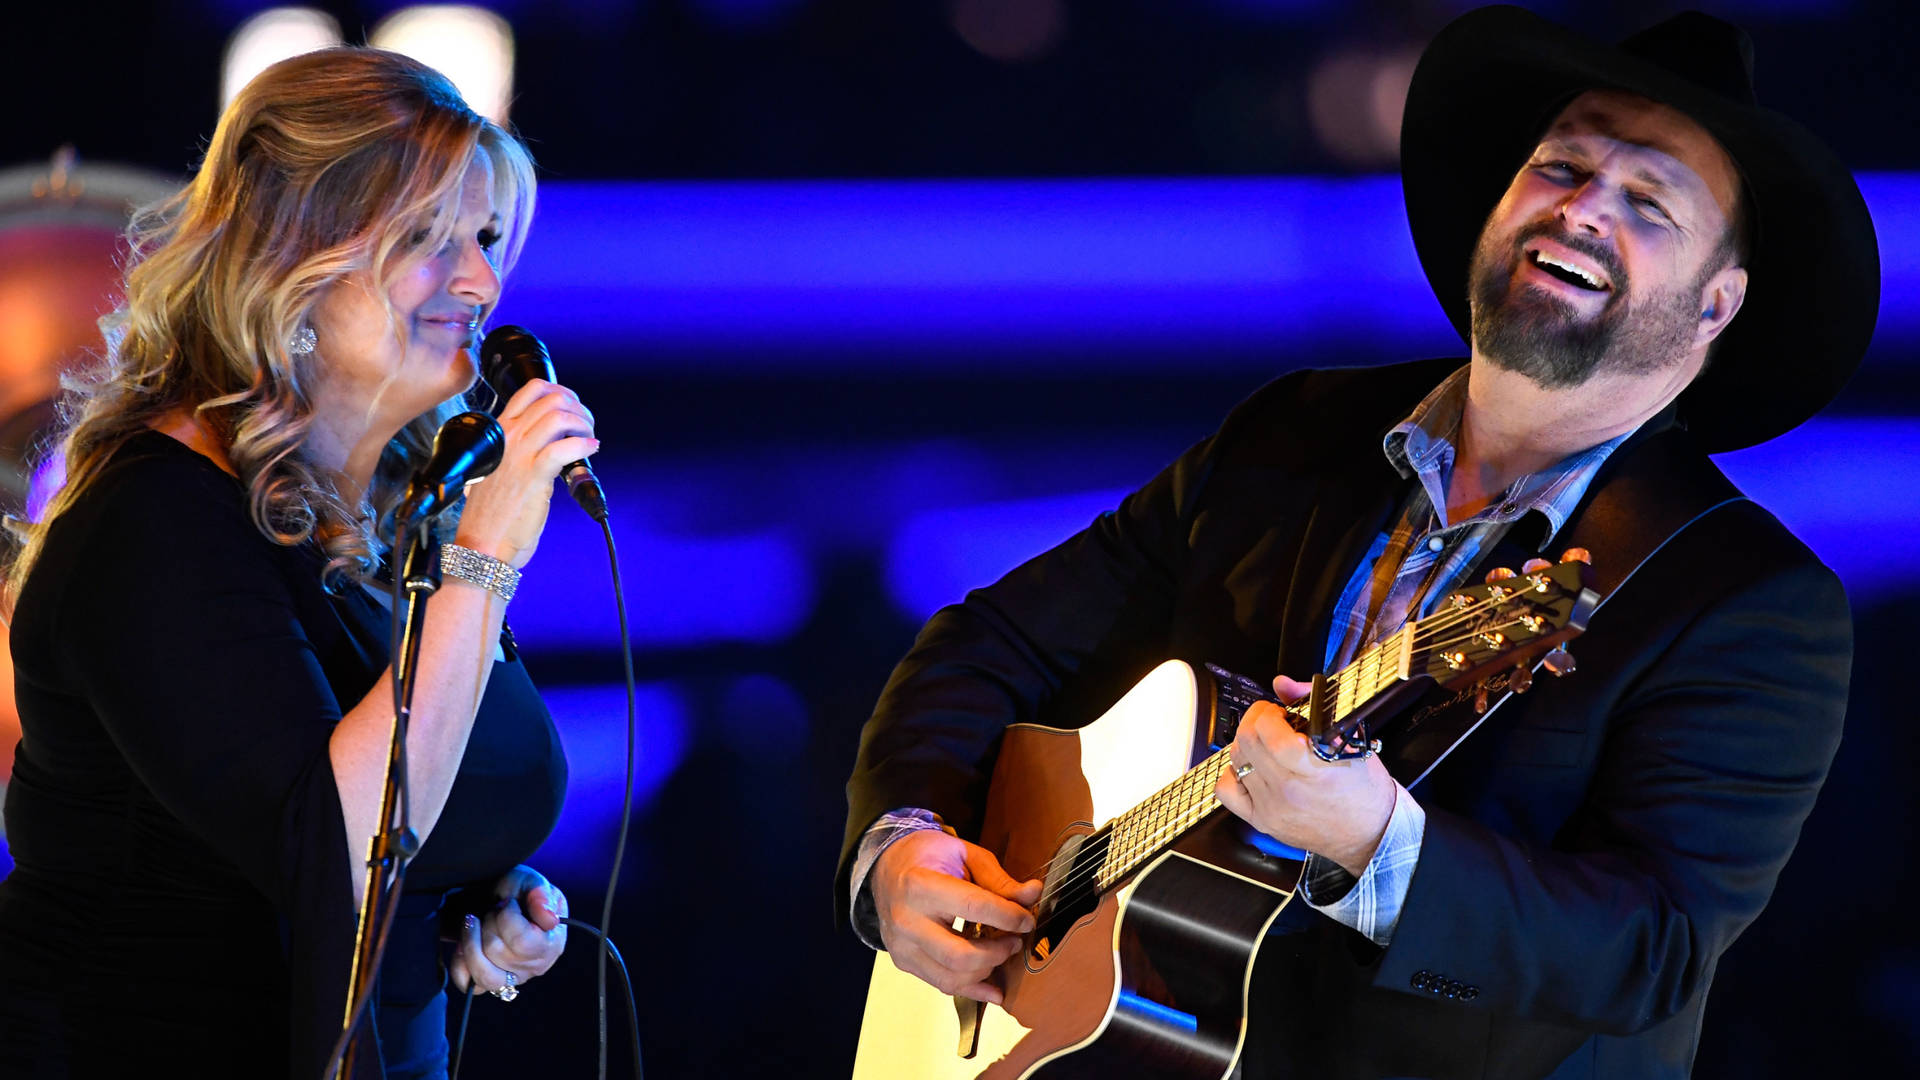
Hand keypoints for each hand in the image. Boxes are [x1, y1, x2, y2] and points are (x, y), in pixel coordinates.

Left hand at [449, 865, 568, 997]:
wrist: (493, 898)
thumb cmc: (515, 890)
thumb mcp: (529, 881)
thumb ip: (541, 895)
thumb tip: (550, 920)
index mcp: (551, 942)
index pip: (523, 943)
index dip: (507, 917)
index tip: (506, 902)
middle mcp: (535, 965)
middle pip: (497, 952)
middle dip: (488, 923)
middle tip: (492, 910)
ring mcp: (514, 978)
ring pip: (484, 973)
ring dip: (471, 942)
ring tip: (472, 923)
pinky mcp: (493, 984)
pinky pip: (471, 986)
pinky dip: (461, 965)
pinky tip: (462, 945)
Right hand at [454, 378, 597, 568]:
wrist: (482, 543)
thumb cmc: (492, 513)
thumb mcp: (500, 469)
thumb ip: (517, 452)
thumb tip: (550, 443)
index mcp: (498, 432)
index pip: (532, 390)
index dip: (562, 392)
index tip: (575, 408)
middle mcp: (506, 436)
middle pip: (551, 398)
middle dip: (578, 408)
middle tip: (587, 427)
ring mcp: (518, 454)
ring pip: (559, 416)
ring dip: (583, 423)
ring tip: (589, 440)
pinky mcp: (532, 475)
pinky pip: (565, 447)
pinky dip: (584, 445)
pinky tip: (591, 451)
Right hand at [870, 829, 1041, 1003]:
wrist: (887, 866)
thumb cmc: (928, 856)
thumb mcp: (965, 855)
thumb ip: (999, 879)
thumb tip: (1033, 893)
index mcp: (920, 885)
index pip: (973, 908)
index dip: (1008, 917)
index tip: (1027, 920)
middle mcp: (906, 920)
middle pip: (961, 955)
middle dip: (998, 952)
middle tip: (1015, 941)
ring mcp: (901, 946)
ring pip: (952, 977)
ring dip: (987, 970)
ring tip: (1002, 952)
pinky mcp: (904, 961)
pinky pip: (942, 984)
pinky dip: (973, 989)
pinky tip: (993, 988)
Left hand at [1214, 676, 1398, 876]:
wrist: (1370, 833)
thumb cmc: (1364, 789)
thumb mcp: (1349, 739)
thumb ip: (1313, 704)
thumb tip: (1282, 684)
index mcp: (1314, 768)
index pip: (1269, 731)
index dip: (1269, 713)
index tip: (1280, 712)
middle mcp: (1289, 790)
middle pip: (1246, 740)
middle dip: (1256, 720)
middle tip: (1273, 722)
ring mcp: (1272, 807)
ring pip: (1236, 759)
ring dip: (1248, 743)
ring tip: (1266, 744)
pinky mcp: (1262, 821)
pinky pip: (1226, 790)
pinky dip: (1233, 773)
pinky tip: (1252, 768)